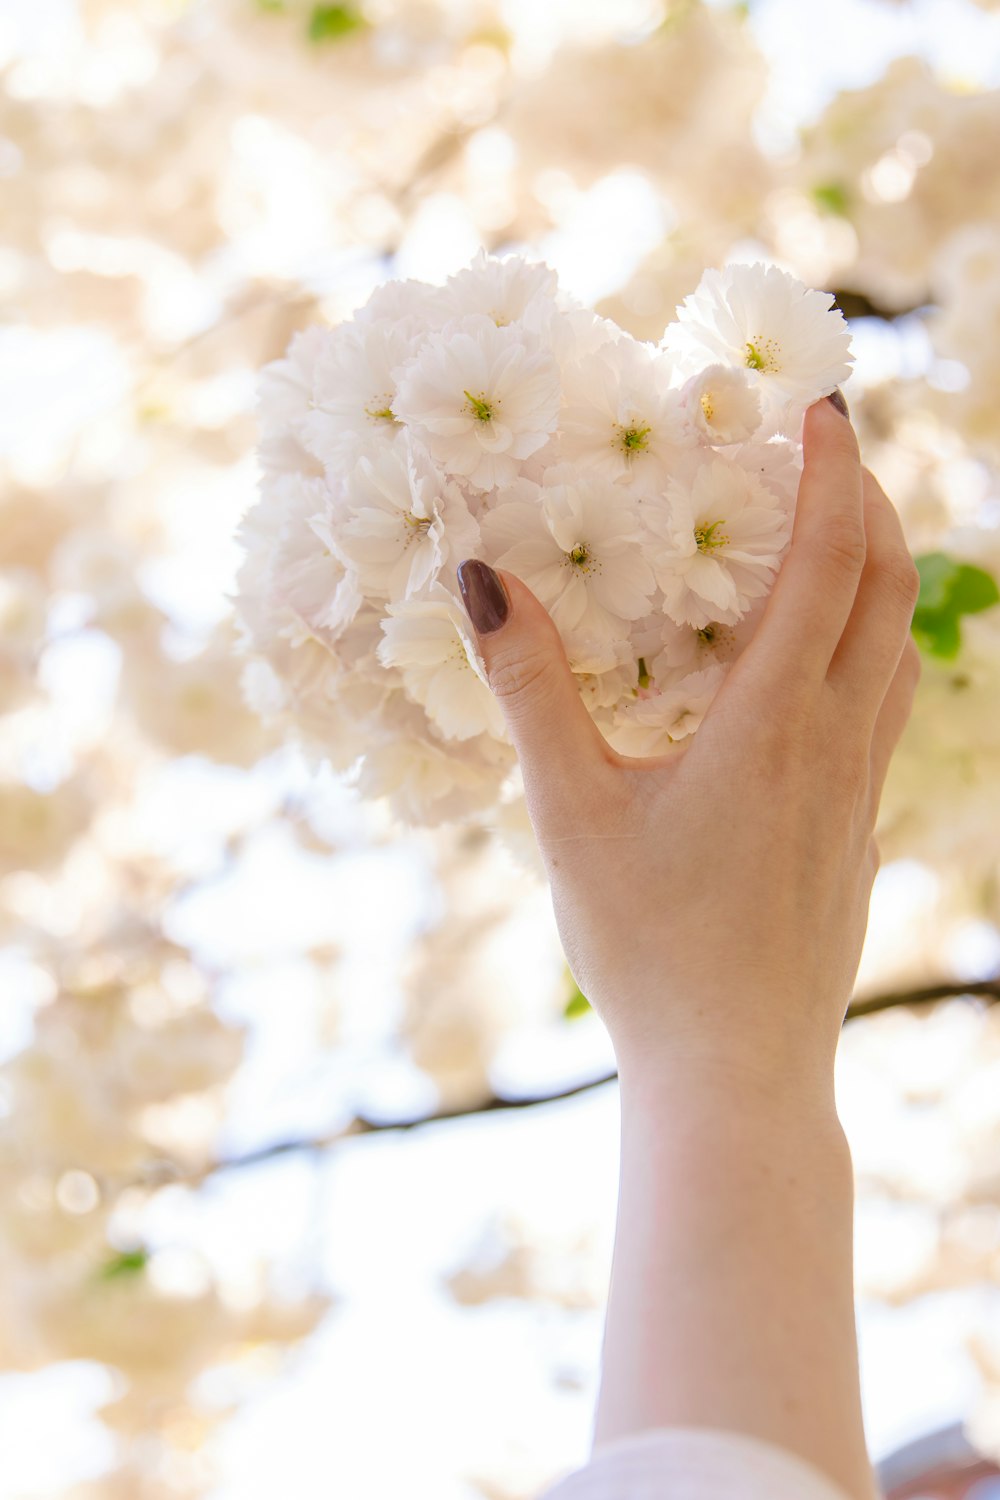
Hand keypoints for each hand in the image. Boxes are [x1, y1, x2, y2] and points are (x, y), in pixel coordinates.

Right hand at [457, 395, 920, 1095]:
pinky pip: (884, 712)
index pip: (830, 562)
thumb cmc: (648, 947)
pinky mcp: (857, 834)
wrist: (736, 1072)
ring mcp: (860, 794)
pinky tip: (813, 675)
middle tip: (827, 456)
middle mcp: (839, 745)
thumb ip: (532, 687)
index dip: (833, 473)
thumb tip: (482, 578)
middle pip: (892, 590)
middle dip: (872, 505)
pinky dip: (866, 651)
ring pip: (899, 651)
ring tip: (826, 544)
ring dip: (877, 578)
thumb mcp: (571, 812)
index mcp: (776, 723)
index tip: (821, 407)